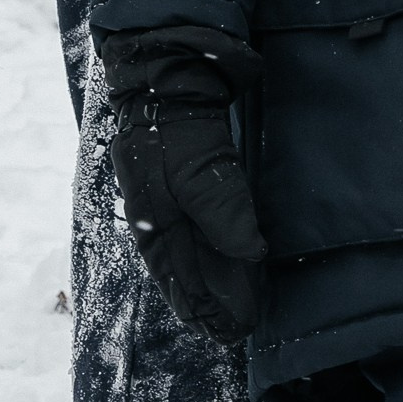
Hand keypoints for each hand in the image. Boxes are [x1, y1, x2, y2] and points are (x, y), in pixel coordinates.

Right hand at [100, 32, 267, 342]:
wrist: (166, 69)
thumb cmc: (178, 118)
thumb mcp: (200, 165)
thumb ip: (222, 209)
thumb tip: (250, 253)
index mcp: (152, 215)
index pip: (178, 273)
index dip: (200, 304)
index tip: (223, 331)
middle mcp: (156, 212)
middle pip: (184, 268)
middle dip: (208, 301)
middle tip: (235, 331)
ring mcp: (167, 196)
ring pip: (190, 250)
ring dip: (211, 280)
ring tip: (234, 308)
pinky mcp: (183, 179)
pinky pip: (196, 228)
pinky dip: (210, 251)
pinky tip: (226, 261)